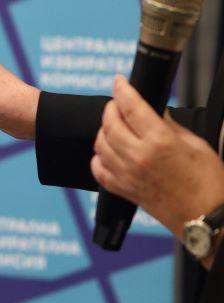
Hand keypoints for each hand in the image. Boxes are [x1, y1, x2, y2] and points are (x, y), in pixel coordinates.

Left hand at [93, 75, 223, 267]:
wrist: (205, 216)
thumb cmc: (208, 182)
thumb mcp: (195, 144)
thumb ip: (170, 126)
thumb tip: (156, 111)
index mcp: (159, 141)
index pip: (131, 107)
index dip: (122, 90)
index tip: (119, 81)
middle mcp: (138, 157)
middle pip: (110, 124)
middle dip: (110, 109)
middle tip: (116, 103)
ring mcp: (127, 175)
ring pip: (99, 146)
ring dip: (103, 132)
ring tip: (113, 126)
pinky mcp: (123, 190)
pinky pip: (98, 170)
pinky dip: (98, 158)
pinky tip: (106, 152)